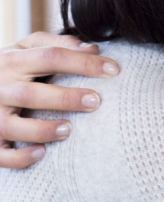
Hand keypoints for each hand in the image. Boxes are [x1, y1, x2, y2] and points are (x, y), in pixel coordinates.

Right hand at [0, 32, 118, 168]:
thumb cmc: (8, 67)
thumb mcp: (25, 47)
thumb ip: (55, 44)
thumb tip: (92, 48)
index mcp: (12, 61)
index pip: (51, 57)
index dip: (84, 63)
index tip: (114, 70)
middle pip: (31, 94)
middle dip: (65, 99)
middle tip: (96, 101)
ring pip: (11, 126)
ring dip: (42, 130)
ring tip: (68, 129)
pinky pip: (0, 154)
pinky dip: (19, 156)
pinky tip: (41, 153)